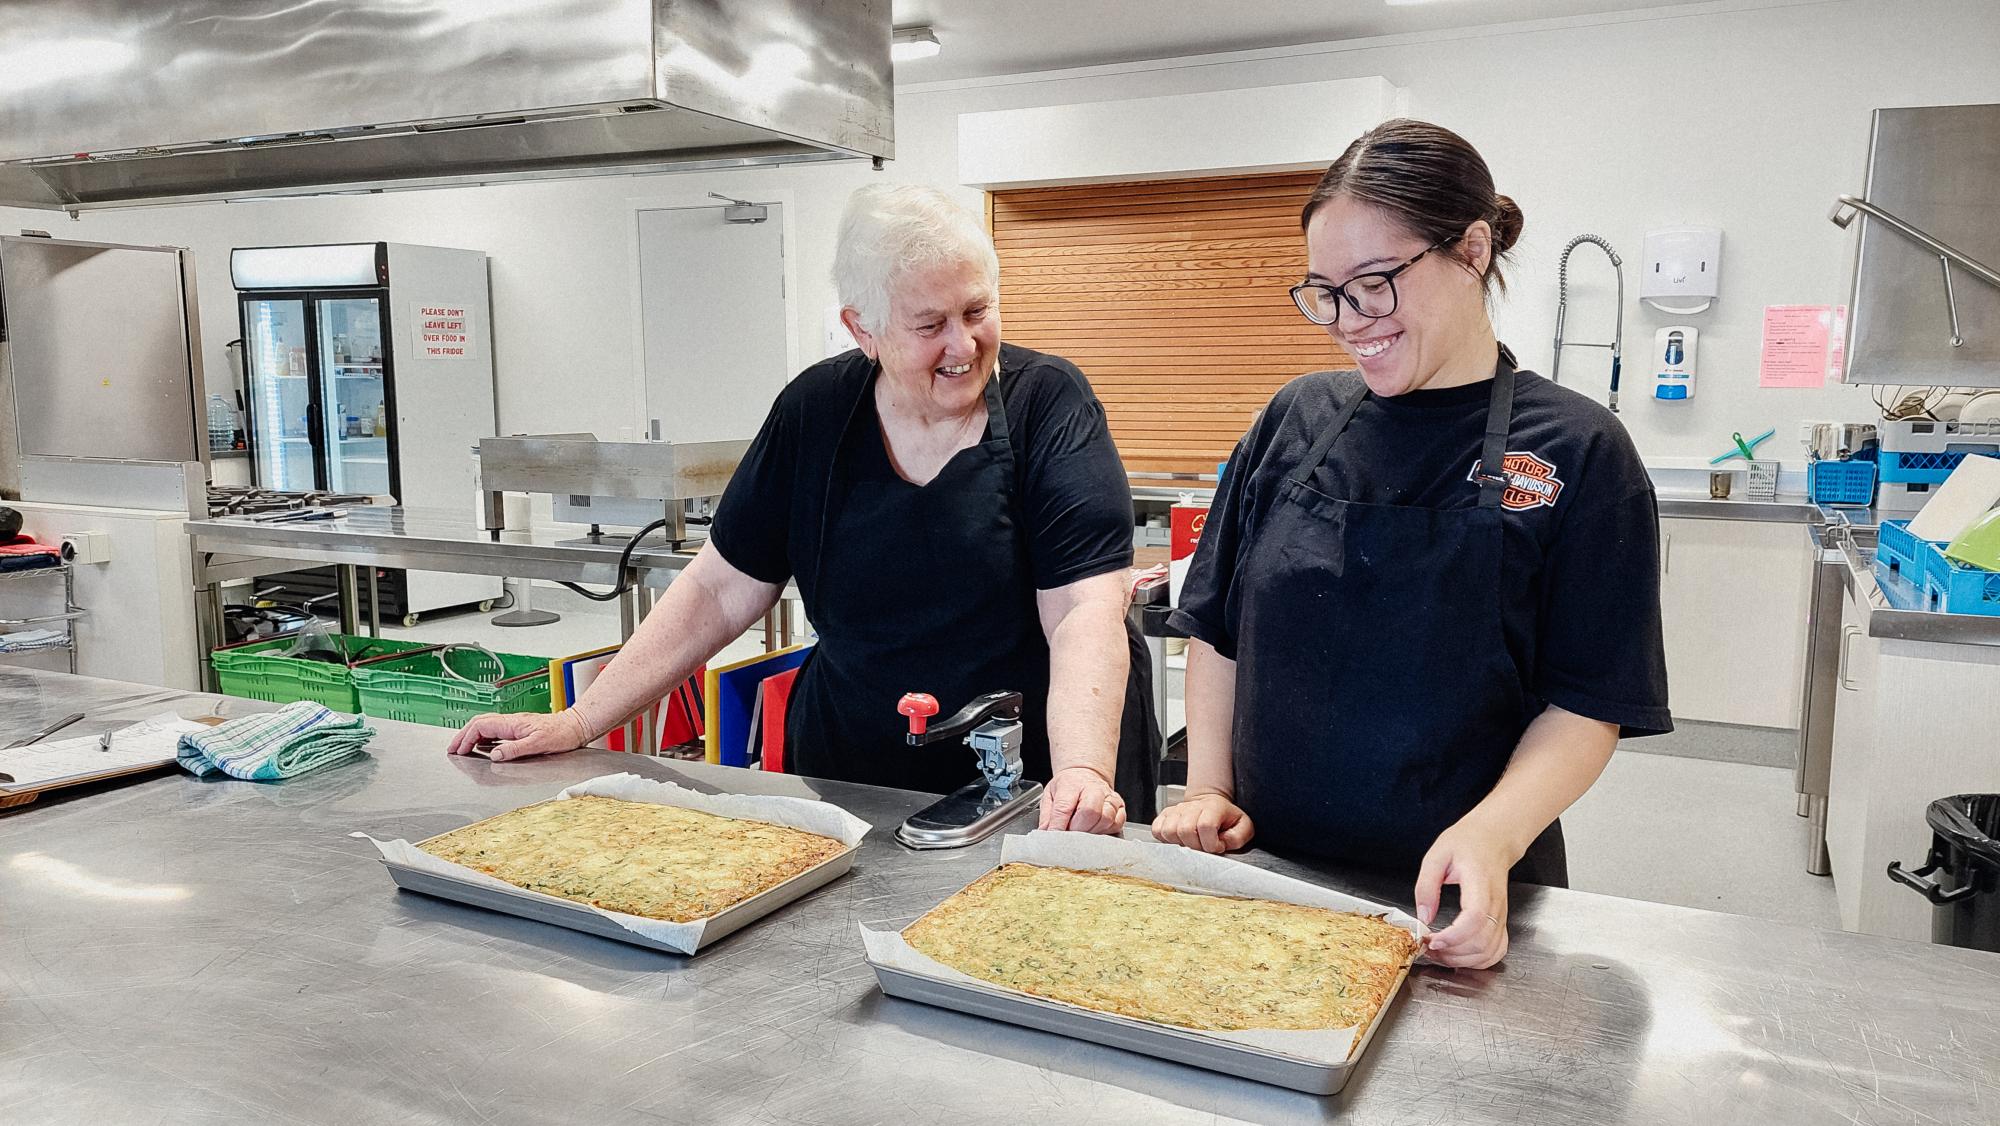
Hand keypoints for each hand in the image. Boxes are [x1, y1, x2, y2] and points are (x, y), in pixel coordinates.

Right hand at [445, 710, 589, 762]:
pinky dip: (483, 738)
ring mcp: (515, 725)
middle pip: (479, 723)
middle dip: (462, 735)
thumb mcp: (539, 744)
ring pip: (486, 726)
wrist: (576, 726)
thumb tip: (494, 755)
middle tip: (452, 749)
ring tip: (462, 748)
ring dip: (471, 736)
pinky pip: (495, 731)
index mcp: (512, 723)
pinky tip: (483, 747)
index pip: (480, 726)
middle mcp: (511, 721)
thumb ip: (515, 749)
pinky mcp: (520, 729)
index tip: (458, 750)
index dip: (466, 738)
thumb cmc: (562, 734)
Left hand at [1038, 765, 1125, 833]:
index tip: (1054, 836)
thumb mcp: (1050, 795)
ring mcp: (1109, 797)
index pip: (1064, 807)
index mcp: (1071, 784)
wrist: (1085, 774)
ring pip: (1105, 819)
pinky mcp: (1120, 807)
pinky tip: (1095, 829)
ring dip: (1092, 831)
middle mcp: (1094, 788)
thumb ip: (1047, 816)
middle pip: (1090, 812)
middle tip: (1070, 833)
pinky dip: (1106, 831)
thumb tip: (1046, 835)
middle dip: (1078, 829)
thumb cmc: (1068, 787)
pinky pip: (1117, 823)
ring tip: (1082, 830)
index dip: (1058, 825)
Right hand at [1150, 790, 1254, 853]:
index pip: (1205, 826)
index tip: (1217, 847)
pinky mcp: (1165, 815)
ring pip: (1169, 831)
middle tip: (1203, 847)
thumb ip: (1238, 837)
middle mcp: (1192, 806)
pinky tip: (1179, 840)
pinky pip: (1157, 830)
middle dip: (1195, 846)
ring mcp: (1176, 810)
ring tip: (1191, 843)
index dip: (1211, 843)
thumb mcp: (1243, 826)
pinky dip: (1166, 840)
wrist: (1211, 806)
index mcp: (1213, 807)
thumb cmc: (1226, 819)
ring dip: (1180, 843)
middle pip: (1185, 830)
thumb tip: (1222, 843)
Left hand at [1413, 818, 1518, 968]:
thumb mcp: (1437, 855)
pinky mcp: (1501, 921)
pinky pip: (1497, 950)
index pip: (1475, 917)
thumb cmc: (1467, 843)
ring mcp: (1501, 914)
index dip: (1455, 936)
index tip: (1433, 940)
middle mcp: (1495, 903)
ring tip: (1440, 953)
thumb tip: (1423, 916)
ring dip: (1463, 960)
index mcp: (1479, 883)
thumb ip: (1426, 885)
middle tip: (1429, 948)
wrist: (1494, 838)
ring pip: (1490, 951)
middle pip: (1482, 941)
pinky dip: (1479, 961)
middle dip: (1453, 953)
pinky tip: (1460, 956)